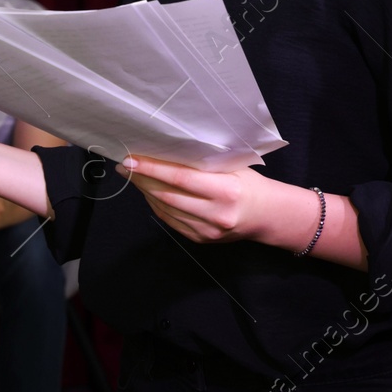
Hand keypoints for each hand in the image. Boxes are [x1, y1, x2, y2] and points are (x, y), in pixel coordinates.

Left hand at [121, 154, 282, 243]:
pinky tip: (148, 192)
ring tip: (133, 177)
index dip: (152, 169)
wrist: (267, 215)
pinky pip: (170, 221)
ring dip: (145, 192)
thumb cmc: (248, 183)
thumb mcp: (232, 166)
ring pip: (165, 209)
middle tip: (124, 166)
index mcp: (226, 190)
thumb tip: (165, 151)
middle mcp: (216, 214)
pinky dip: (156, 205)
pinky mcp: (201, 240)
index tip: (131, 159)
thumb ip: (203, 162)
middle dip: (142, 179)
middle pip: (168, 195)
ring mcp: (207, 231)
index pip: (180, 178)